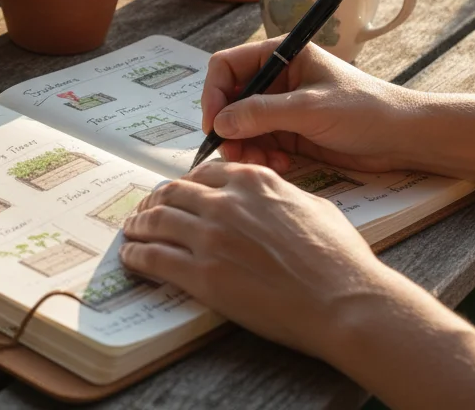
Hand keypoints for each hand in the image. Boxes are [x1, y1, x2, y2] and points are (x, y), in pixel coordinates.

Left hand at [119, 161, 406, 358]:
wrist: (344, 300)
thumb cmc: (340, 258)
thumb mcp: (313, 207)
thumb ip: (280, 195)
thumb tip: (270, 198)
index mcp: (253, 181)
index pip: (202, 174)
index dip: (185, 185)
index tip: (177, 193)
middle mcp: (225, 202)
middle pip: (173, 193)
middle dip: (154, 201)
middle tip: (145, 211)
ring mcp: (209, 237)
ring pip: (156, 221)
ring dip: (138, 225)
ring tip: (131, 231)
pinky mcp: (201, 274)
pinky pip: (154, 258)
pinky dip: (136, 255)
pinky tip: (130, 258)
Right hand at [201, 37, 419, 173]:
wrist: (403, 139)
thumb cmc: (365, 110)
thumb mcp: (310, 109)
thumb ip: (262, 113)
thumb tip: (220, 123)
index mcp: (281, 55)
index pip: (227, 66)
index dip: (214, 94)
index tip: (214, 124)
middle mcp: (276, 79)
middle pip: (229, 100)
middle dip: (228, 128)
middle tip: (234, 154)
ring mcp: (281, 107)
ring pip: (241, 127)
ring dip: (244, 147)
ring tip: (262, 164)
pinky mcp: (289, 133)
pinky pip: (258, 144)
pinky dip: (261, 157)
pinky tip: (280, 166)